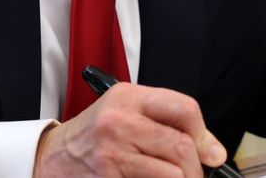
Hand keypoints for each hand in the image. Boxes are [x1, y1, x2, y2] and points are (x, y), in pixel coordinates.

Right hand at [33, 83, 226, 177]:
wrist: (53, 157)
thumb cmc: (93, 136)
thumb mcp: (124, 114)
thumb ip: (164, 123)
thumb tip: (212, 151)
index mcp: (128, 97)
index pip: (184, 108)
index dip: (204, 134)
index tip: (210, 152)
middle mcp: (119, 121)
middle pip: (182, 145)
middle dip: (196, 168)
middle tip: (194, 175)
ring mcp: (112, 151)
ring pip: (173, 173)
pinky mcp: (109, 176)